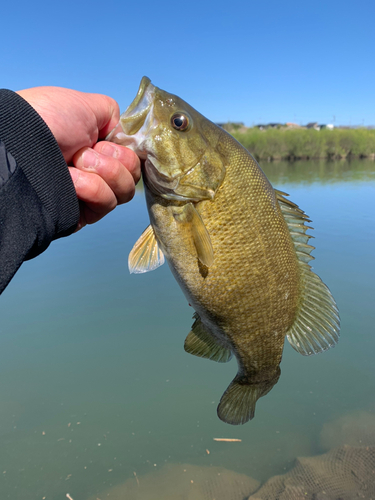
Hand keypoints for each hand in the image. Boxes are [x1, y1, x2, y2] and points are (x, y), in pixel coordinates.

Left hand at [16, 87, 140, 229]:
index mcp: (99, 148)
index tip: (106, 140)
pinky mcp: (83, 213)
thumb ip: (113, 116)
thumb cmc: (48, 119)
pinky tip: (71, 180)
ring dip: (104, 172)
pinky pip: (107, 203)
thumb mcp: (89, 105)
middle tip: (85, 151)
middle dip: (115, 160)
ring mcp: (90, 194)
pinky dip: (92, 188)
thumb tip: (125, 133)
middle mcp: (97, 172)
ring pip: (125, 192)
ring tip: (75, 163)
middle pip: (133, 176)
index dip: (126, 150)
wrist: (22, 144)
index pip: (133, 158)